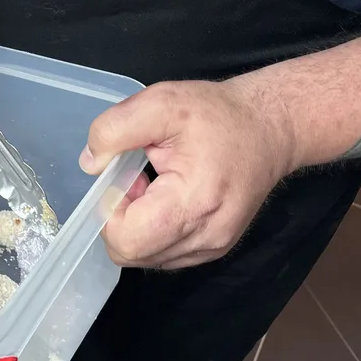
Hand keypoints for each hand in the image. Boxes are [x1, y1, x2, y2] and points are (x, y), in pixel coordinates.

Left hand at [79, 78, 296, 268]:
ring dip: (134, 226)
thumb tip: (90, 165)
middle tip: (134, 181)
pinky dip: (151, 231)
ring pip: (146, 258)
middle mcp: (207, 237)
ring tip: (150, 187)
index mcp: (194, 203)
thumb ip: (114, 130)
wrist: (270, 127)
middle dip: (118, 219)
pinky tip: (162, 199)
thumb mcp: (159, 102)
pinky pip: (163, 254)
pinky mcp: (214, 248)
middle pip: (132, 255)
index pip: (128, 240)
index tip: (121, 178)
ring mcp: (213, 248)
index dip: (109, 211)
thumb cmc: (217, 114)